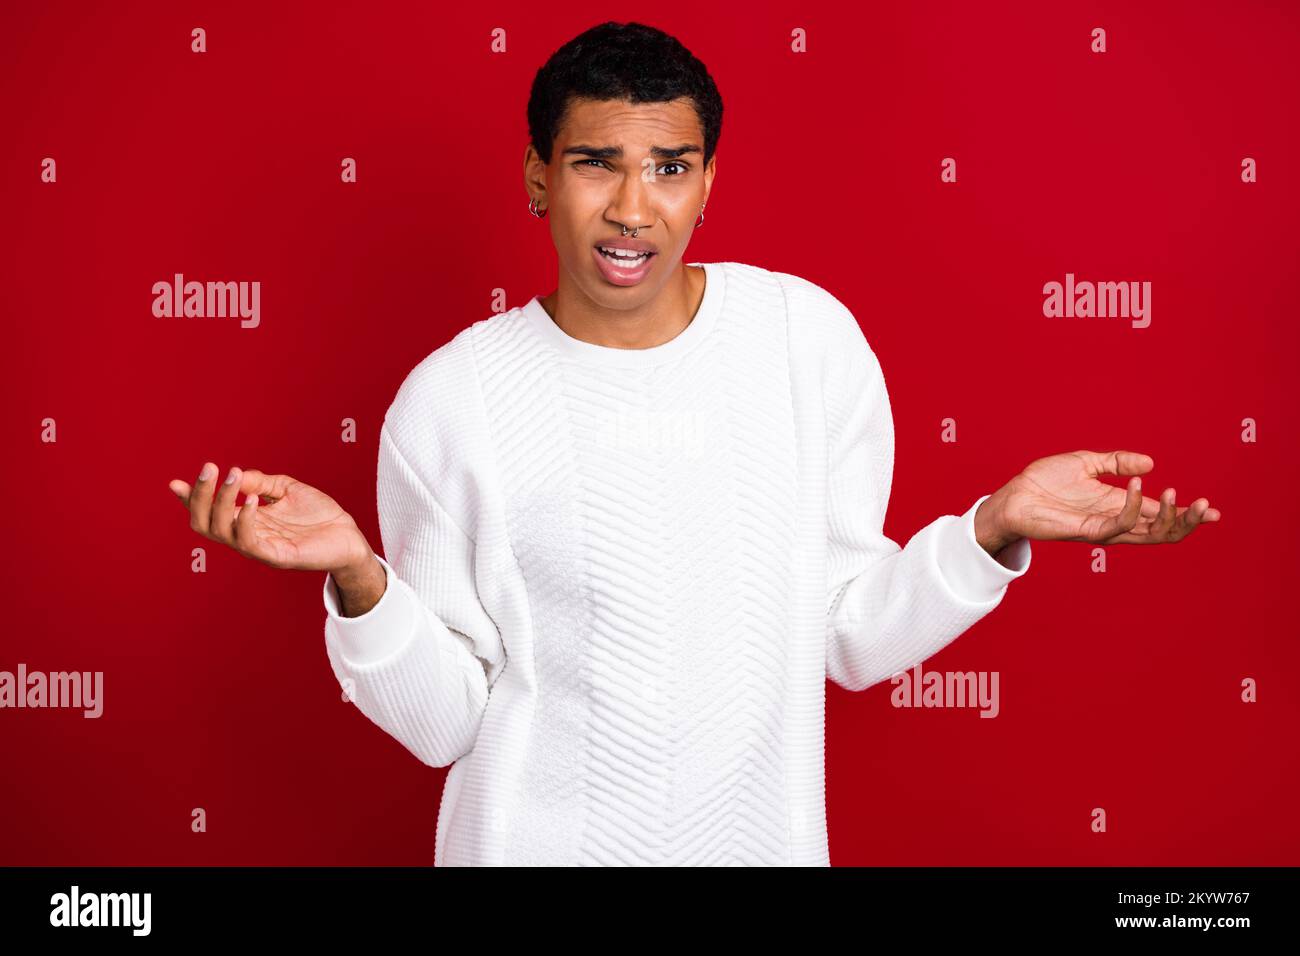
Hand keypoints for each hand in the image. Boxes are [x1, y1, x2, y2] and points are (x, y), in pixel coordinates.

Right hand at [168, 462, 373, 571]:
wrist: (349, 536)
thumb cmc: (318, 515)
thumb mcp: (287, 489)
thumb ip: (261, 482)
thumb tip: (237, 473)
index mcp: (246, 520)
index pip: (209, 513)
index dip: (190, 499)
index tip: (174, 483)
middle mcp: (247, 536)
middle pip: (206, 524)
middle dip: (201, 497)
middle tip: (210, 469)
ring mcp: (260, 549)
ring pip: (223, 532)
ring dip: (223, 501)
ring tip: (232, 476)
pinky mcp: (277, 557)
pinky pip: (251, 542)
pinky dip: (246, 520)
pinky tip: (251, 500)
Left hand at [976, 449, 1220, 548]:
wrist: (1014, 495)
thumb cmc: (1045, 481)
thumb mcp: (1087, 463)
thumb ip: (1118, 462)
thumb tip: (1151, 464)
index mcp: (1119, 505)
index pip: (1161, 516)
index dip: (1188, 514)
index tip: (1213, 510)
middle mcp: (1115, 520)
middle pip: (1163, 532)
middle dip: (1188, 521)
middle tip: (1205, 506)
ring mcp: (1103, 528)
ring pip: (1148, 535)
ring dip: (1169, 517)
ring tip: (1177, 493)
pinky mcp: (1088, 531)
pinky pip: (1120, 525)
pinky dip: (1134, 507)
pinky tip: (1137, 486)